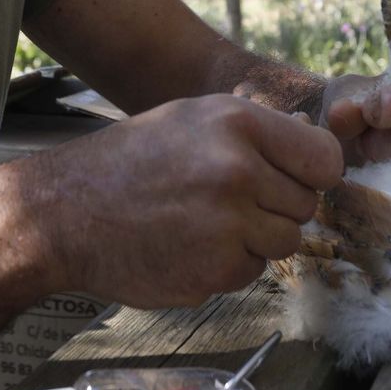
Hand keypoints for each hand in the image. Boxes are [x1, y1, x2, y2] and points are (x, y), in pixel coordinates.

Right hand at [40, 95, 343, 308]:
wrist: (66, 212)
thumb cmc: (128, 161)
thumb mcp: (191, 118)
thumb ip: (254, 129)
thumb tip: (311, 140)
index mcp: (237, 124)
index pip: (325, 158)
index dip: (314, 172)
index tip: (298, 178)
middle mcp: (239, 171)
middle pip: (306, 204)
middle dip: (277, 206)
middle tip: (230, 201)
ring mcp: (229, 224)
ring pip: (285, 242)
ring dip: (256, 239)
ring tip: (206, 222)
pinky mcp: (216, 269)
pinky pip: (252, 271)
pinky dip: (228, 264)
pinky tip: (190, 245)